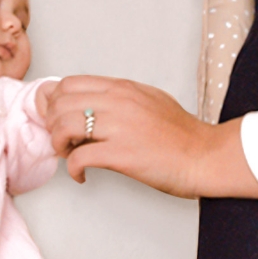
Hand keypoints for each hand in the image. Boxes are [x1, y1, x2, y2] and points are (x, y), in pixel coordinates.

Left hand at [42, 75, 257, 199]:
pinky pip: (79, 157)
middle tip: (62, 140)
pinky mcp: (121, 154)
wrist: (205, 156)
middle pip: (59, 102)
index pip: (69, 83)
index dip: (55, 102)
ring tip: (70, 155)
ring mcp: (119, 127)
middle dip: (52, 123)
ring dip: (59, 144)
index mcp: (123, 88)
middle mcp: (118, 102)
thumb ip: (120, 98)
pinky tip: (83, 175)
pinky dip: (73, 169)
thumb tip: (92, 104)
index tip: (58, 119)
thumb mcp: (150, 100)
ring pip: (63, 126)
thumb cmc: (181, 135)